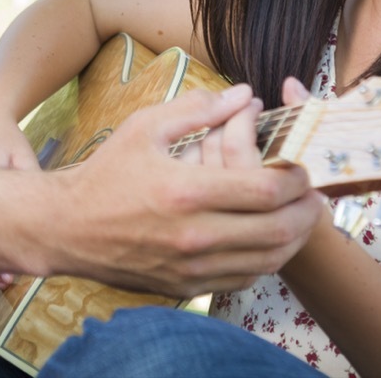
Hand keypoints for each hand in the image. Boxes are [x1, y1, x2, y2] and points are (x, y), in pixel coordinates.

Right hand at [40, 86, 323, 297]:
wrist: (65, 227)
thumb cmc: (105, 173)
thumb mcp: (144, 127)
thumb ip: (198, 109)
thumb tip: (246, 94)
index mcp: (186, 191)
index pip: (267, 190)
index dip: (298, 178)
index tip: (304, 165)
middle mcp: (194, 235)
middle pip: (278, 231)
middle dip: (307, 211)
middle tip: (315, 194)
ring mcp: (191, 267)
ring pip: (268, 261)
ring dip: (293, 239)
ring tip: (300, 216)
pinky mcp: (186, 287)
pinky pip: (244, 279)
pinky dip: (266, 260)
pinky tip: (266, 239)